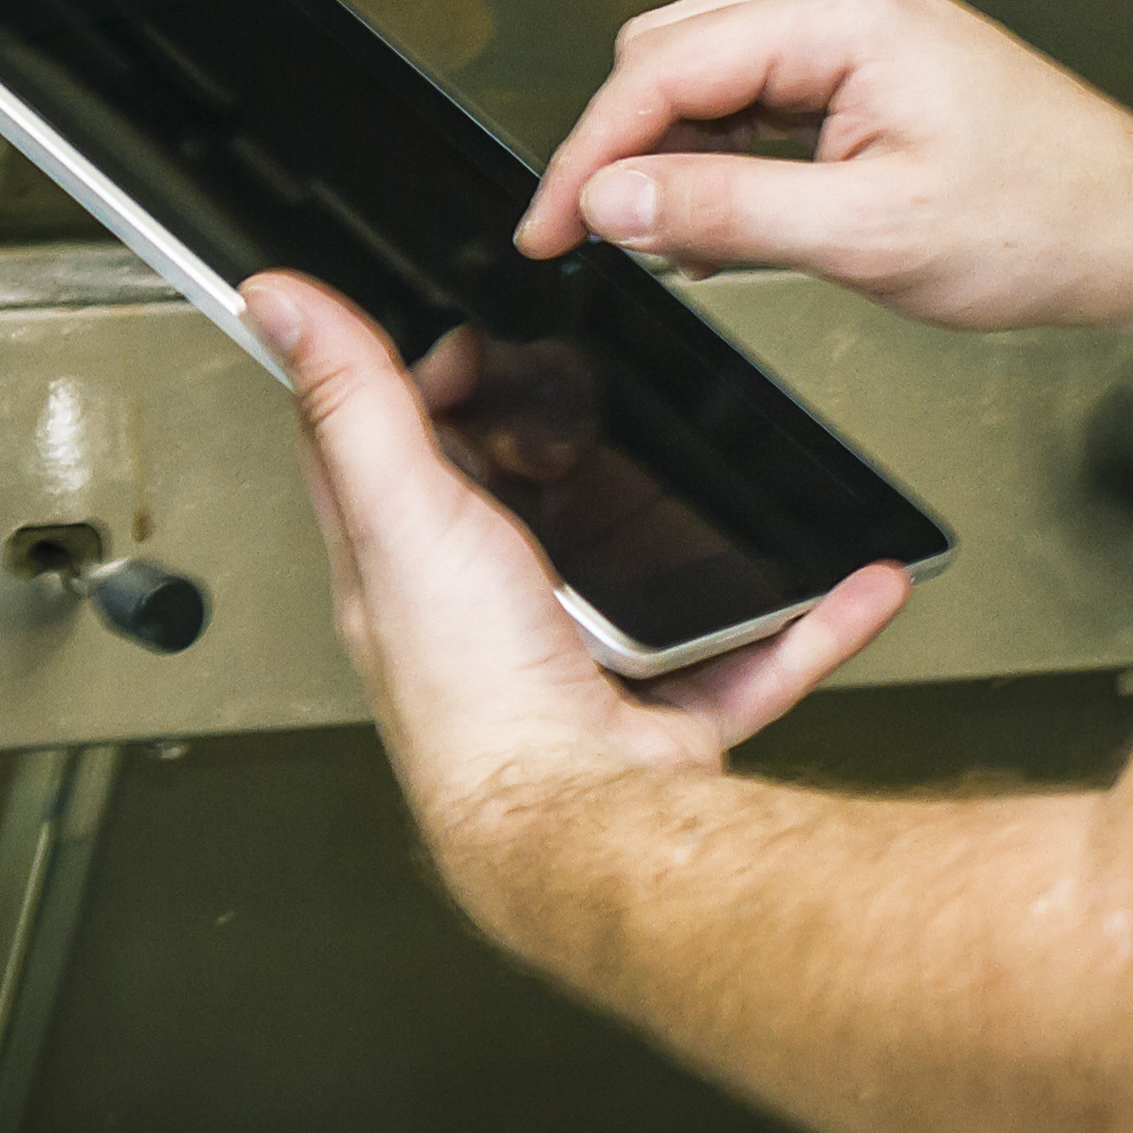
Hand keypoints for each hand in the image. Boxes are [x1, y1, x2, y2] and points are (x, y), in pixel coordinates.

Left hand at [242, 270, 906, 944]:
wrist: (579, 831)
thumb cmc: (475, 699)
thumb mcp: (401, 513)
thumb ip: (352, 402)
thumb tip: (277, 301)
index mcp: (409, 568)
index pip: (386, 457)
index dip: (416, 385)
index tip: (468, 332)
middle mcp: (490, 619)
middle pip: (523, 509)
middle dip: (568, 447)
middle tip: (605, 382)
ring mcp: (585, 667)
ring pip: (644, 579)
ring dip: (695, 530)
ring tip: (730, 472)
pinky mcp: (668, 714)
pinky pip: (754, 653)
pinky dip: (811, 619)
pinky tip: (854, 582)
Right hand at [519, 0, 1132, 333]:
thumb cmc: (1041, 222)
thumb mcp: (865, 236)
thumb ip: (723, 213)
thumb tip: (612, 203)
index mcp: (844, 13)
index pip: (662, 69)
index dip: (590, 155)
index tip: (548, 227)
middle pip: (670, 55)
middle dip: (623, 150)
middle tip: (594, 241)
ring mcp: (857, 27)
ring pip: (705, 75)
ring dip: (674, 158)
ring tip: (676, 245)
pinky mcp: (866, 63)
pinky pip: (755, 95)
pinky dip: (722, 157)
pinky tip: (724, 221)